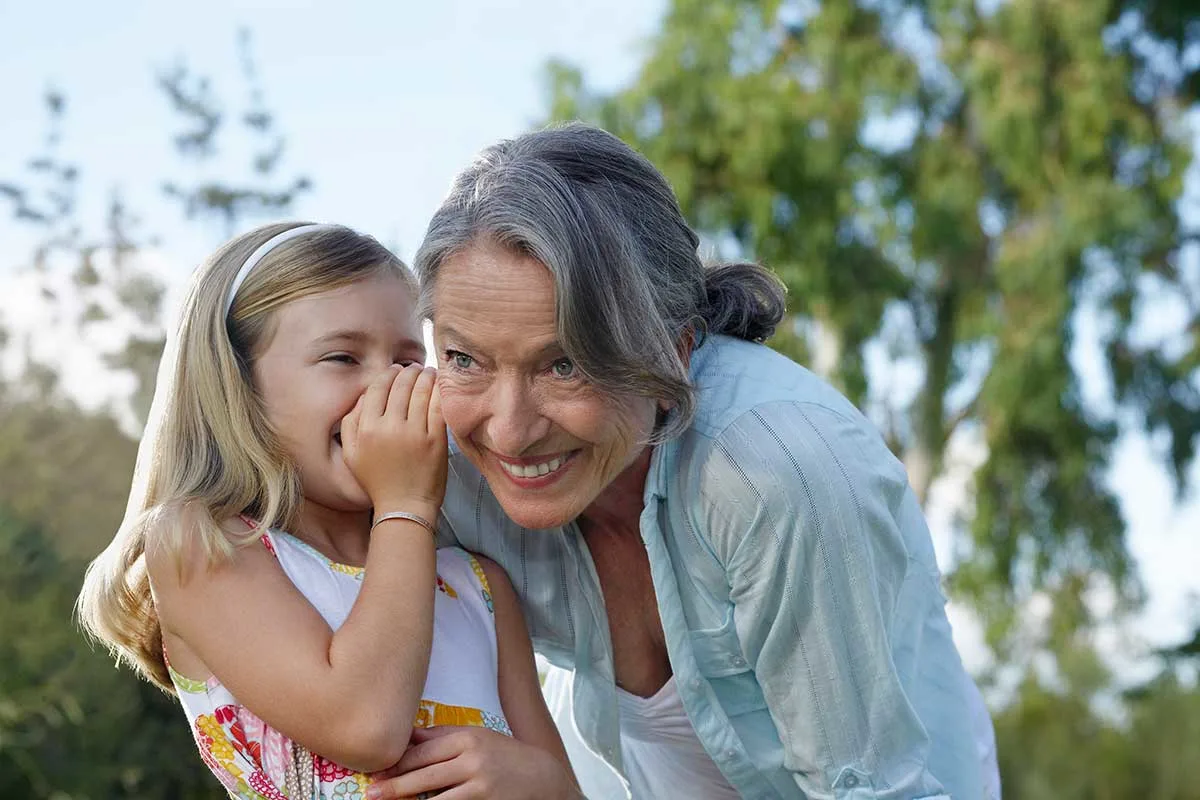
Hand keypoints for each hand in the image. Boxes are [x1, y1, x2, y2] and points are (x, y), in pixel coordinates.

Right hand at [341, 365, 447, 517]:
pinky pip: (438, 407)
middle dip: (408, 371)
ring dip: (425, 377)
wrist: (404, 507)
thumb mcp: (351, 454)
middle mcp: (389, 429)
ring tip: (428, 372)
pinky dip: (439, 392)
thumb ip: (350, 423)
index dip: (387, 375)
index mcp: (366, 430)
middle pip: (400, 386)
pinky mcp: (436, 441)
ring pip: (420, 392)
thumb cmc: (377, 482)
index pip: (377, 389)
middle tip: (414, 368)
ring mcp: (414, 434)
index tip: (395, 370)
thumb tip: (363, 396)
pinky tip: (440, 386)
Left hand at [366, 726, 580, 799]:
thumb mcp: (477, 738)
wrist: (543, 779)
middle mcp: (473, 759)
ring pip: (435, 798)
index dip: (397, 763)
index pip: (423, 750)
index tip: (377, 771)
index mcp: (468, 738)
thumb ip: (442, 737)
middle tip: (372, 794)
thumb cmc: (505, 757)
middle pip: (424, 774)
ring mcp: (480, 785)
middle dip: (395, 786)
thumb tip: (407, 736)